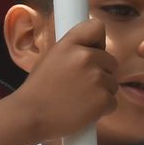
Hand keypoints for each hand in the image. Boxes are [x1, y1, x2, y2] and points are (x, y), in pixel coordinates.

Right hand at [12, 17, 116, 141]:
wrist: (30, 117)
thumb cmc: (37, 91)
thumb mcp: (49, 59)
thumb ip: (72, 51)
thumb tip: (93, 50)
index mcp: (69, 44)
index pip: (97, 27)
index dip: (97, 42)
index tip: (92, 51)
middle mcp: (85, 57)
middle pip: (111, 61)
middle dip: (100, 73)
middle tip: (79, 85)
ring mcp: (97, 78)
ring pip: (113, 83)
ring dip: (101, 92)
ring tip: (78, 100)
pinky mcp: (104, 99)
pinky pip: (112, 102)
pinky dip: (101, 109)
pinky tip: (82, 111)